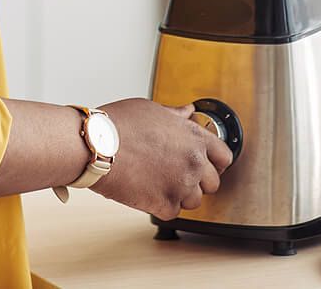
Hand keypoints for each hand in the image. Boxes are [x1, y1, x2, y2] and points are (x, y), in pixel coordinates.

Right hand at [91, 99, 233, 219]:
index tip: (206, 164)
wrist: (96, 146)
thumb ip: (175, 115)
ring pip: (194, 201)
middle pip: (213, 183)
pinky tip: (147, 191)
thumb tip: (187, 112)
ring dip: (180, 194)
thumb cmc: (118, 125)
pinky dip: (161, 205)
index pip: (224, 156)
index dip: (215, 162)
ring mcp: (181, 185)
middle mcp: (193, 161)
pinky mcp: (165, 204)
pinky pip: (173, 211)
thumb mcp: (151, 110)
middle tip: (176, 174)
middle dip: (197, 180)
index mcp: (194, 137)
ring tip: (158, 182)